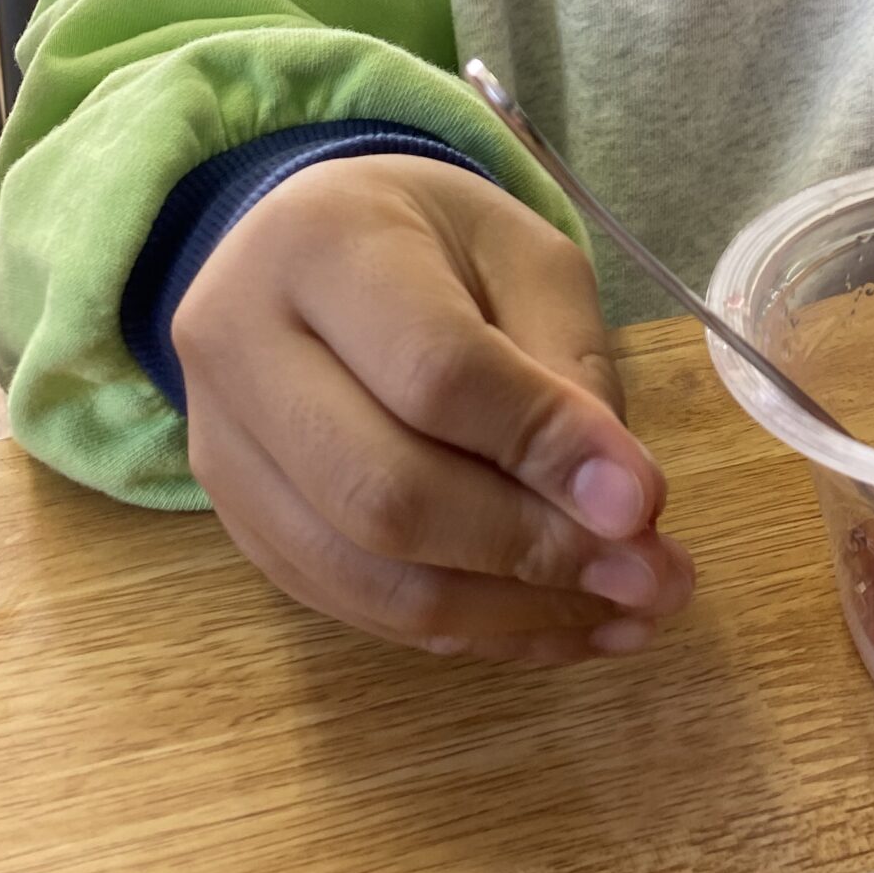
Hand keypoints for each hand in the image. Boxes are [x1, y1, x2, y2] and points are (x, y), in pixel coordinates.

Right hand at [173, 154, 694, 663]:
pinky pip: (353, 605)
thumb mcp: (523, 257)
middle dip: (532, 552)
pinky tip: (557, 625)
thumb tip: (622, 511)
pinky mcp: (239, 522)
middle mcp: (239, 346)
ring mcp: (222, 446)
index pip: (434, 372)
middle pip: (384, 494)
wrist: (310, 247)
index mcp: (320, 244)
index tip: (646, 504)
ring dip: (509, 614)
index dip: (544, 448)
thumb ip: (567, 370)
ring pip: (365, 574)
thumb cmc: (435, 241)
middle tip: (651, 579)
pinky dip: (466, 631)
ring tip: (626, 615)